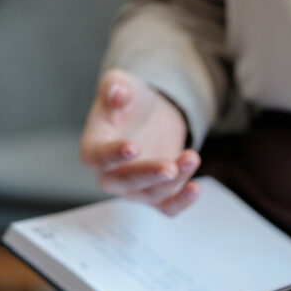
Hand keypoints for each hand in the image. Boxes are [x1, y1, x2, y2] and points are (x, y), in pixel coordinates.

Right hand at [80, 69, 201, 215]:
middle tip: (170, 166)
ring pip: (151, 194)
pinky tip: (196, 188)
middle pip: (125, 183)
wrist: (149, 114)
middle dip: (148, 175)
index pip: (99, 157)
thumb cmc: (128, 100)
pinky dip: (181, 202)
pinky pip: (167, 207)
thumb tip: (117, 92)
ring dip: (173, 181)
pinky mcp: (158, 193)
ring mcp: (134, 188)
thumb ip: (114, 86)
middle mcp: (110, 174)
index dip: (114, 155)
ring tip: (192, 157)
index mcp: (94, 148)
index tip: (133, 147)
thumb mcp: (120, 83)